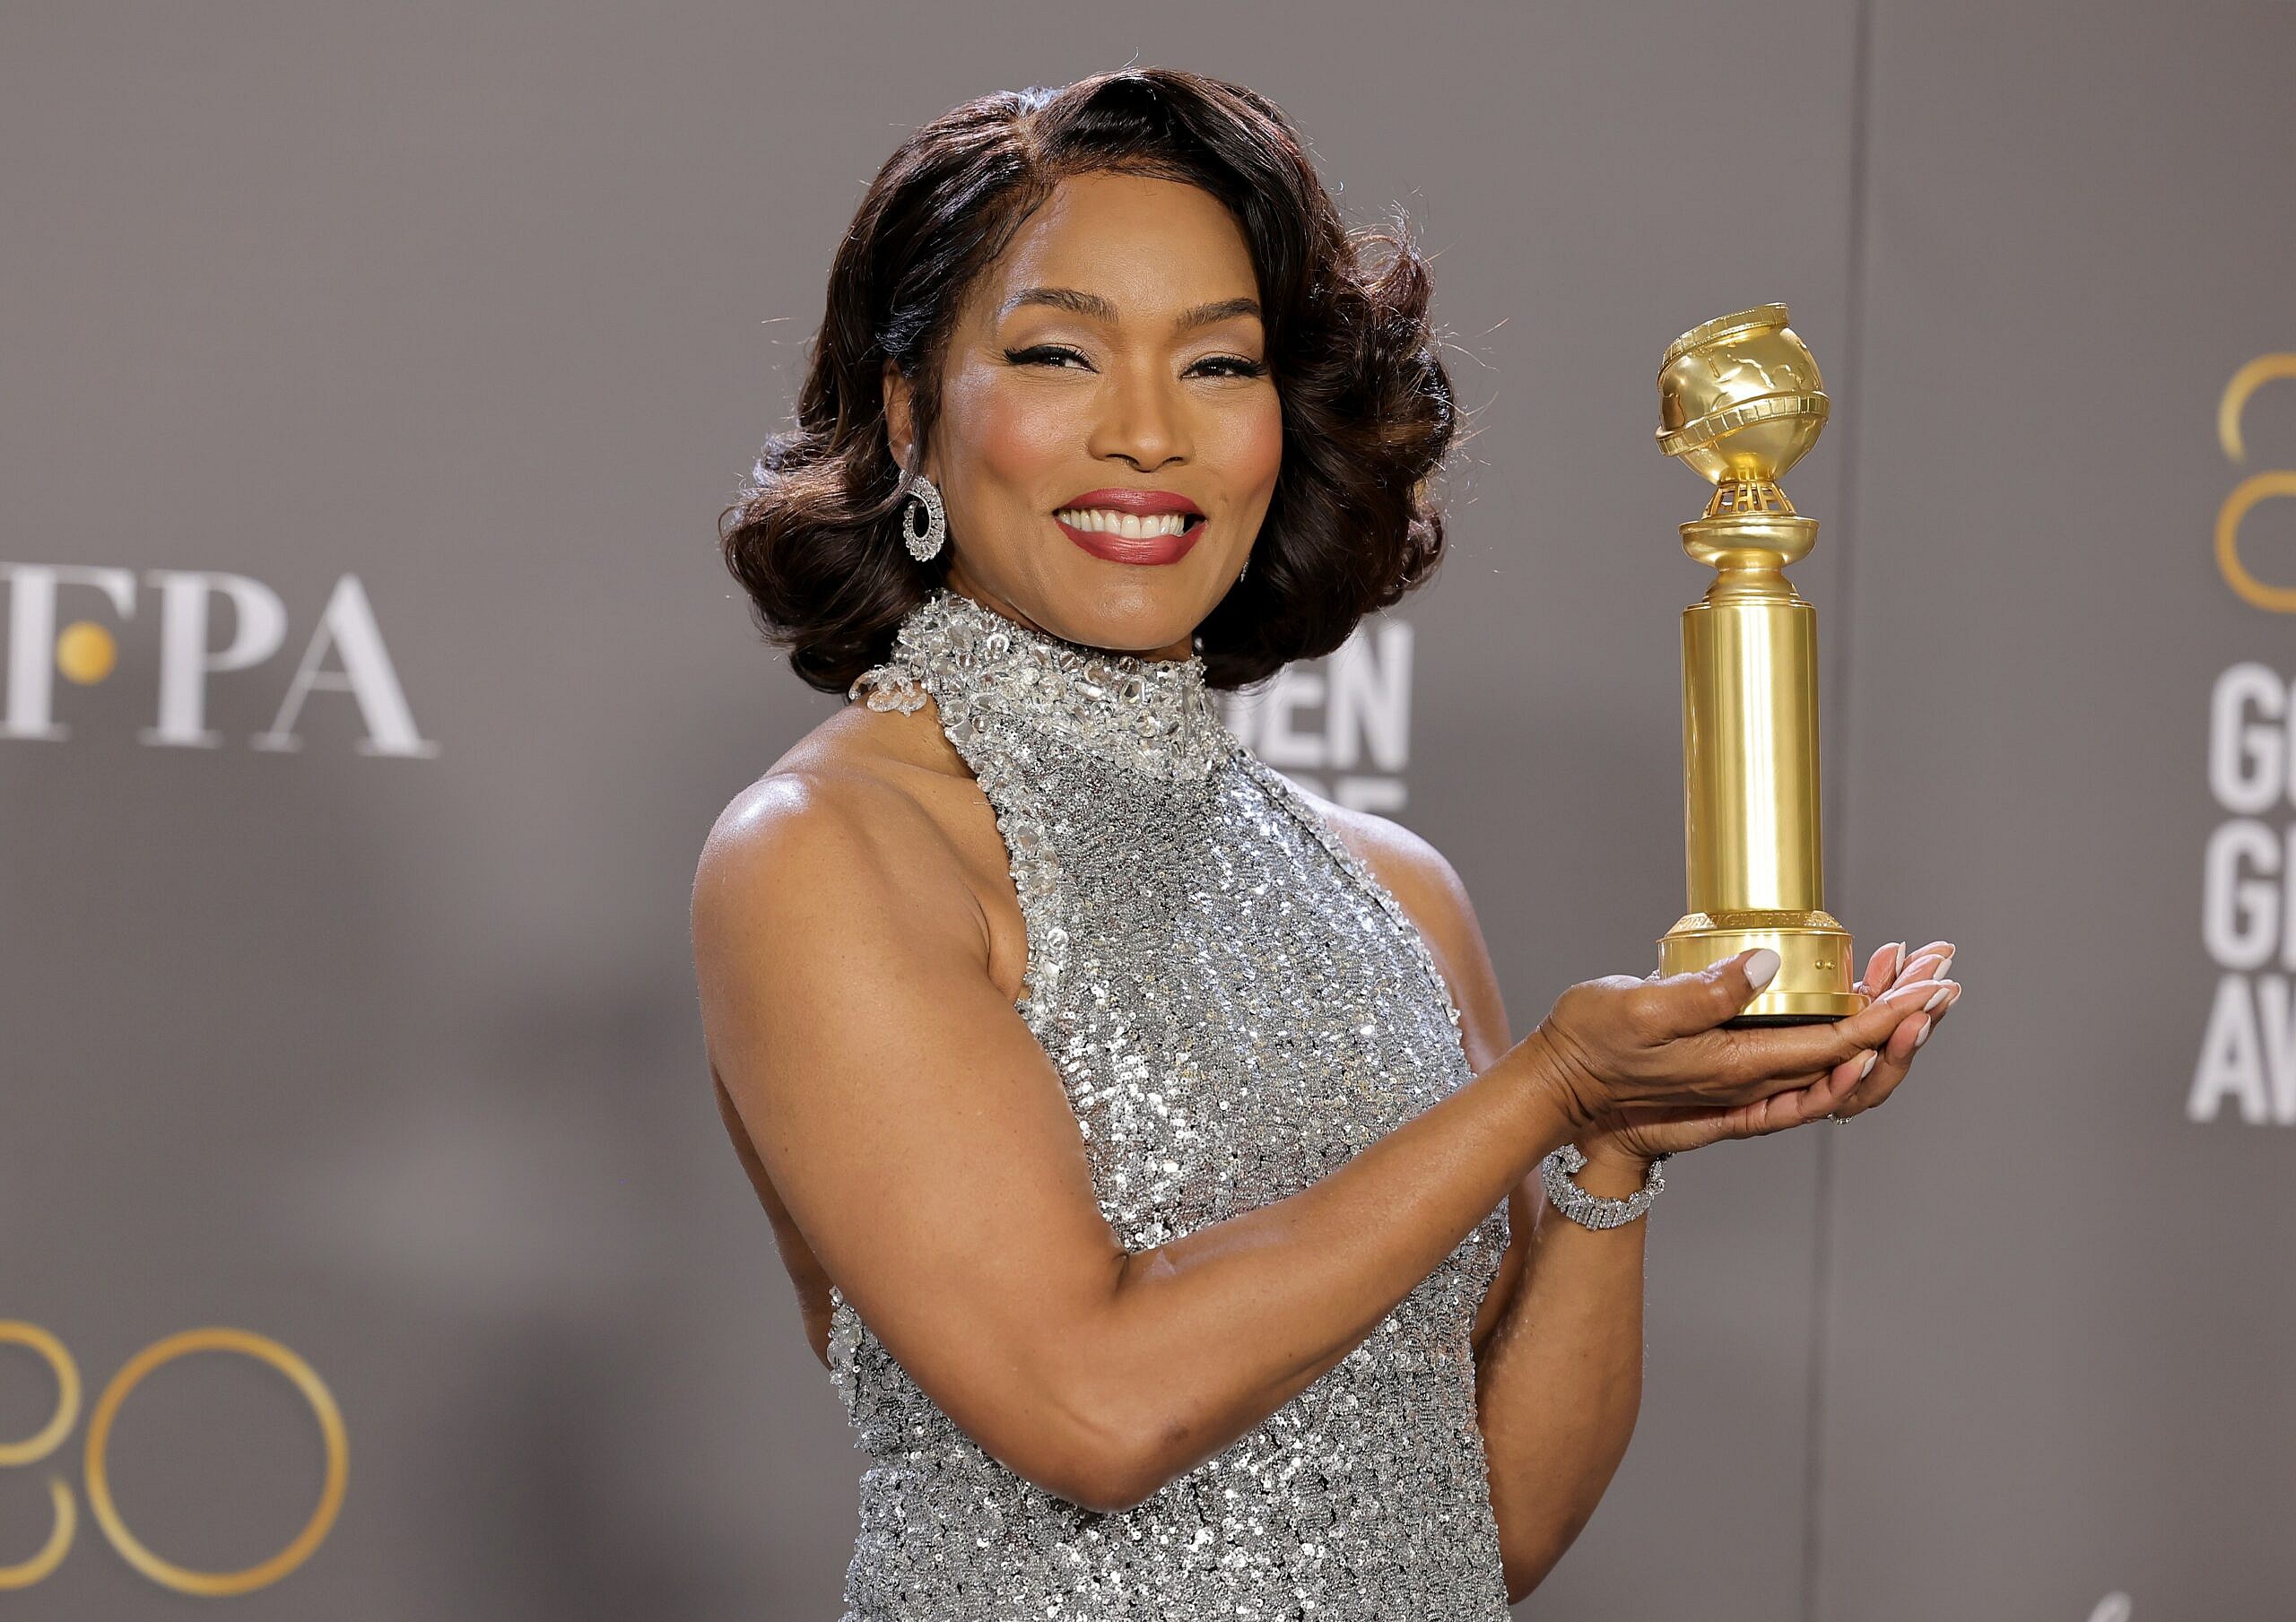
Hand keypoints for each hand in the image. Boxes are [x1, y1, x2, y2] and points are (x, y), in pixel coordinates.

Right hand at [1533, 940, 1960, 1161]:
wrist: (1562, 1091)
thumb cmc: (1591, 1046)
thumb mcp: (1640, 1008)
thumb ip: (1706, 990)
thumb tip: (1766, 964)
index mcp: (1740, 1067)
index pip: (1840, 1045)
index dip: (1893, 1013)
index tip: (1932, 984)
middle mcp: (1755, 1083)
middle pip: (1858, 1060)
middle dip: (1908, 1014)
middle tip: (1940, 969)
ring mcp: (1749, 1085)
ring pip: (1842, 1066)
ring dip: (1885, 1025)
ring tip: (1906, 976)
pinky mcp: (1736, 1076)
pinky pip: (1813, 1069)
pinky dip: (1848, 1040)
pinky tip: (1854, 1009)